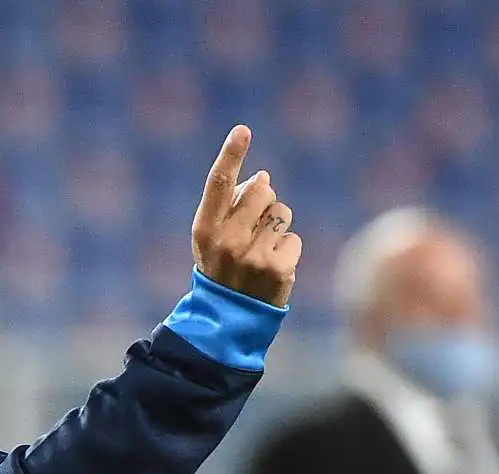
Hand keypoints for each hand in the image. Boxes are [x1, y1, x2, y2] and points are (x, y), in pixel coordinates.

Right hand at [191, 125, 300, 307]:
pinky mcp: (278, 269)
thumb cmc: (221, 268)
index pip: (219, 184)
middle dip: (264, 200)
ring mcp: (253, 256)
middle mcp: (227, 240)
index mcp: (205, 229)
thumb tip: (264, 177)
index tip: (242, 130)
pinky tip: (272, 268)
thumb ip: (230, 207)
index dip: (231, 154)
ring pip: (282, 212)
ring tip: (261, 250)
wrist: (227, 318)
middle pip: (262, 190)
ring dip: (277, 226)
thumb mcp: (212, 238)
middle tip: (253, 227)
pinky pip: (293, 238)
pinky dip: (286, 251)